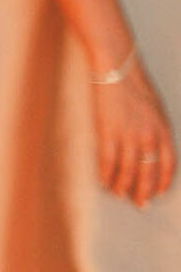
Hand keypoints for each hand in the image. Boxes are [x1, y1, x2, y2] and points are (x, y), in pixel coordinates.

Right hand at [93, 56, 175, 206]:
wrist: (116, 67)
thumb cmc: (134, 83)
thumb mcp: (155, 108)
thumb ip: (156, 129)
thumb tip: (150, 148)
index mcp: (163, 130)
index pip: (168, 165)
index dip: (162, 182)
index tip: (157, 194)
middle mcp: (149, 136)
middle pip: (148, 172)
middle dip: (143, 191)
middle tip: (139, 204)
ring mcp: (128, 135)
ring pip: (127, 170)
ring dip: (122, 185)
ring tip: (117, 194)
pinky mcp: (107, 131)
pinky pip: (108, 160)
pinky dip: (105, 173)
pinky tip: (103, 180)